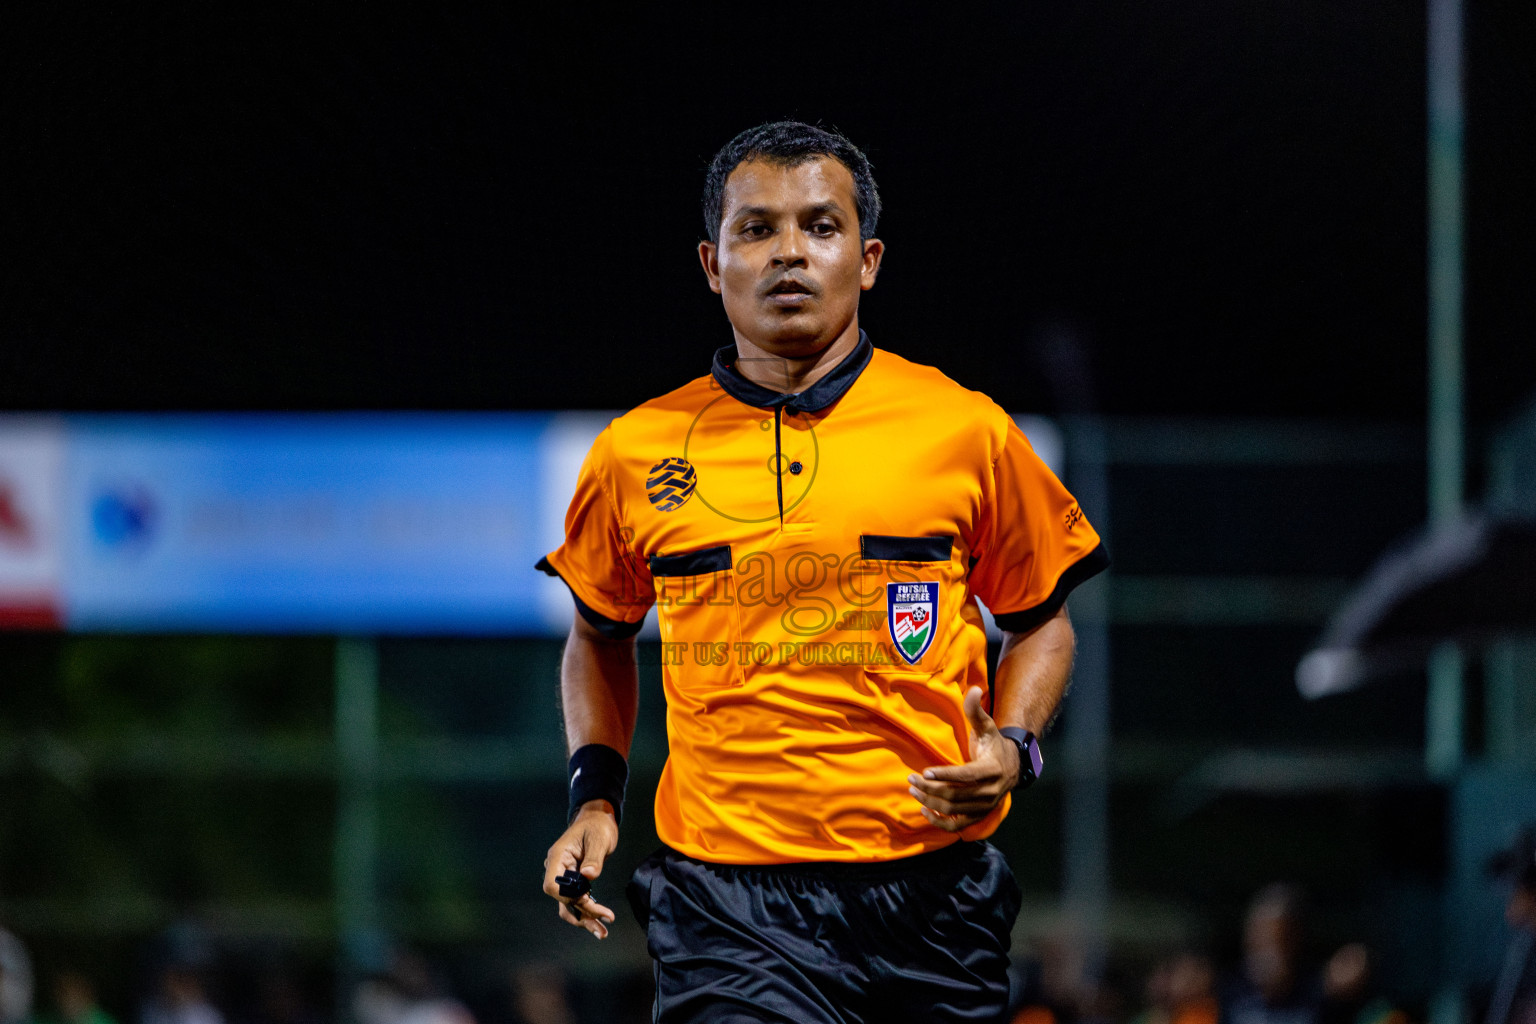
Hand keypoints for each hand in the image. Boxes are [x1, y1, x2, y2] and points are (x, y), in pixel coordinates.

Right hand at [542, 801, 618, 937]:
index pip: (552, 885)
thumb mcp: (599, 838)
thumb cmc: (598, 826)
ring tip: (601, 932)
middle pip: (562, 899)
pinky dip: (587, 911)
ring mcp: (564, 876)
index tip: (588, 901)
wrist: (598, 820)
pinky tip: (600, 922)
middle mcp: (557, 868)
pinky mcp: (574, 881)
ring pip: (568, 904)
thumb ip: (594, 857)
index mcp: (558, 857)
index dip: (567, 897)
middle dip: (581, 914)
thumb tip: (589, 876)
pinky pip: (576, 900)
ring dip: (584, 919)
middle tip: (602, 926)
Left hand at [907, 686, 1020, 831]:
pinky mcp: (978, 816)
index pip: (966, 776)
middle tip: (911, 779)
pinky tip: (924, 809)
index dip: (945, 775)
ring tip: (913, 789)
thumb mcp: (987, 727)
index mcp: (992, 770)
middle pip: (955, 795)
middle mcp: (990, 792)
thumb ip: (976, 710)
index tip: (924, 771)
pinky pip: (957, 825)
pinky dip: (939, 821)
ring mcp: (984, 807)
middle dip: (930, 788)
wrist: (1013, 768)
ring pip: (953, 809)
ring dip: (930, 801)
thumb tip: (974, 689)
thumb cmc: (993, 745)